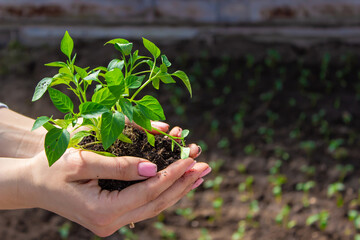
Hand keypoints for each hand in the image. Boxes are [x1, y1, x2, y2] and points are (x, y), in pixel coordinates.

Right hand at [19, 149, 209, 236]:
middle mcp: (111, 222)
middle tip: (206, 166)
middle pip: (157, 202)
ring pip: (154, 206)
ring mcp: (113, 221)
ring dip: (178, 189)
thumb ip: (119, 166)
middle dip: (183, 183)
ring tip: (199, 174)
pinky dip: (164, 191)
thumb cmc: (51, 168)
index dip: (172, 174)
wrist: (33, 183)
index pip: (148, 192)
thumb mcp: (81, 161)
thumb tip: (154, 168)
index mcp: (103, 211)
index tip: (191, 158)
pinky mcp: (114, 214)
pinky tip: (177, 181)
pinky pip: (146, 204)